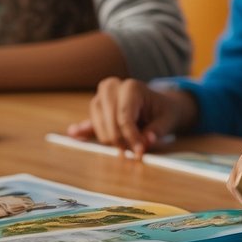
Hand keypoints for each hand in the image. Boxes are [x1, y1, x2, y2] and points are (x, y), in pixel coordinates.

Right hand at [67, 78, 196, 157]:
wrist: (158, 104)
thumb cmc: (163, 111)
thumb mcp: (167, 119)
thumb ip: (157, 130)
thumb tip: (146, 141)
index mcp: (132, 87)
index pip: (125, 117)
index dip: (132, 137)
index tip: (140, 153)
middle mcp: (112, 87)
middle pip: (110, 122)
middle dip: (121, 140)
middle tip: (135, 154)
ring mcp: (101, 97)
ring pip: (99, 126)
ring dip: (112, 140)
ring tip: (128, 147)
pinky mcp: (96, 108)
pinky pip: (88, 123)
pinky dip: (83, 130)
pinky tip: (74, 133)